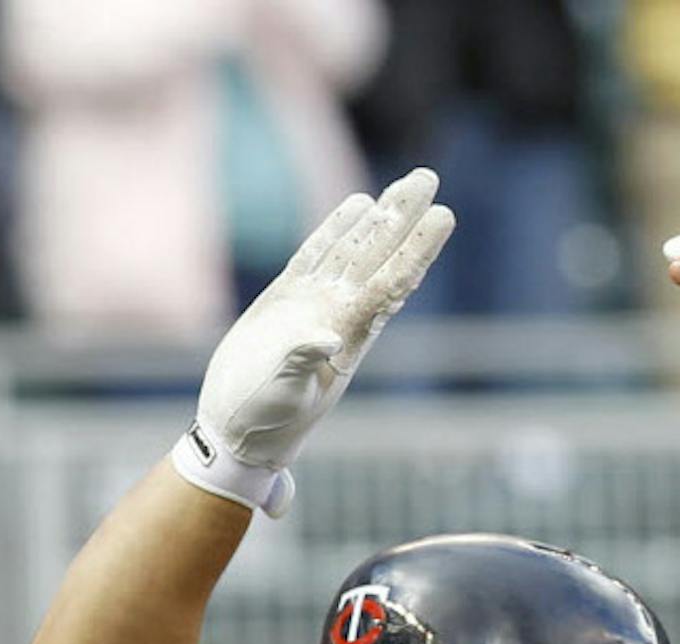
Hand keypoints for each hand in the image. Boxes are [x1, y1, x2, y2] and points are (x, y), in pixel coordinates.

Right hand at [179, 168, 454, 515]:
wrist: (236, 428)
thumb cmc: (263, 419)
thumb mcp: (282, 394)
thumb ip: (301, 362)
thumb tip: (328, 337)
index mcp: (347, 335)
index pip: (391, 281)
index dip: (417, 248)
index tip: (444, 216)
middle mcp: (338, 314)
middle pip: (379, 255)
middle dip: (405, 218)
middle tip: (429, 178)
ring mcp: (314, 303)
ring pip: (354, 249)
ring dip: (381, 217)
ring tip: (410, 185)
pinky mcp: (286, 299)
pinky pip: (317, 255)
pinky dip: (338, 229)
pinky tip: (359, 206)